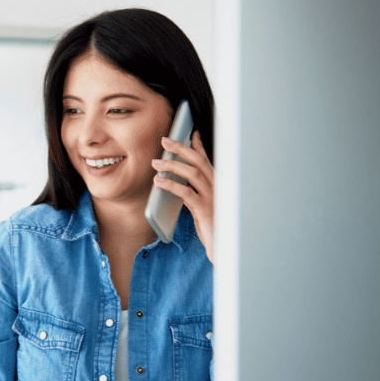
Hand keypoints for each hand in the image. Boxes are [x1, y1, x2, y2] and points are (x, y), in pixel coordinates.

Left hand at [152, 131, 214, 264]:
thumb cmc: (213, 227)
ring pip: (193, 173)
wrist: (223, 247)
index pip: (207, 161)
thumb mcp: (202, 207)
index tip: (190, 133)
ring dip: (173, 165)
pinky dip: (171, 184)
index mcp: (217, 185)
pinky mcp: (205, 210)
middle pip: (199, 162)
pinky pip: (186, 193)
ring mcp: (212, 198)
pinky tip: (159, 181)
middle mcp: (217, 188)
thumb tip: (176, 183)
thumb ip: (193, 194)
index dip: (198, 146)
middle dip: (182, 148)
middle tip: (166, 140)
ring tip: (156, 162)